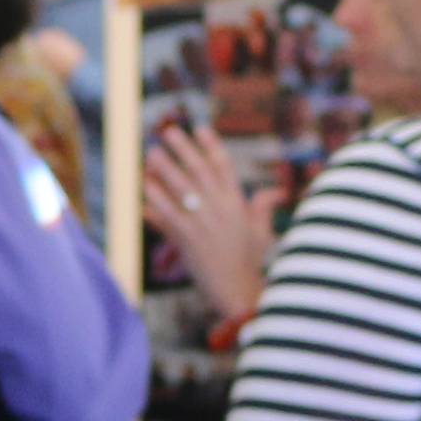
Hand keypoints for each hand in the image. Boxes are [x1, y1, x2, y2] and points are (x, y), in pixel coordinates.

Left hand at [135, 121, 273, 326]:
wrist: (238, 291)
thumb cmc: (251, 263)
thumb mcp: (261, 232)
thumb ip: (263, 207)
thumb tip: (276, 191)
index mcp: (238, 204)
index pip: (224, 167)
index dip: (212, 146)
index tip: (200, 128)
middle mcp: (221, 209)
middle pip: (199, 171)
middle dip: (184, 149)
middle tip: (167, 132)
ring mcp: (204, 223)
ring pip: (182, 189)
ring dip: (165, 169)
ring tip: (151, 153)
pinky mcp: (188, 239)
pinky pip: (168, 214)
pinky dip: (156, 199)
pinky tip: (144, 187)